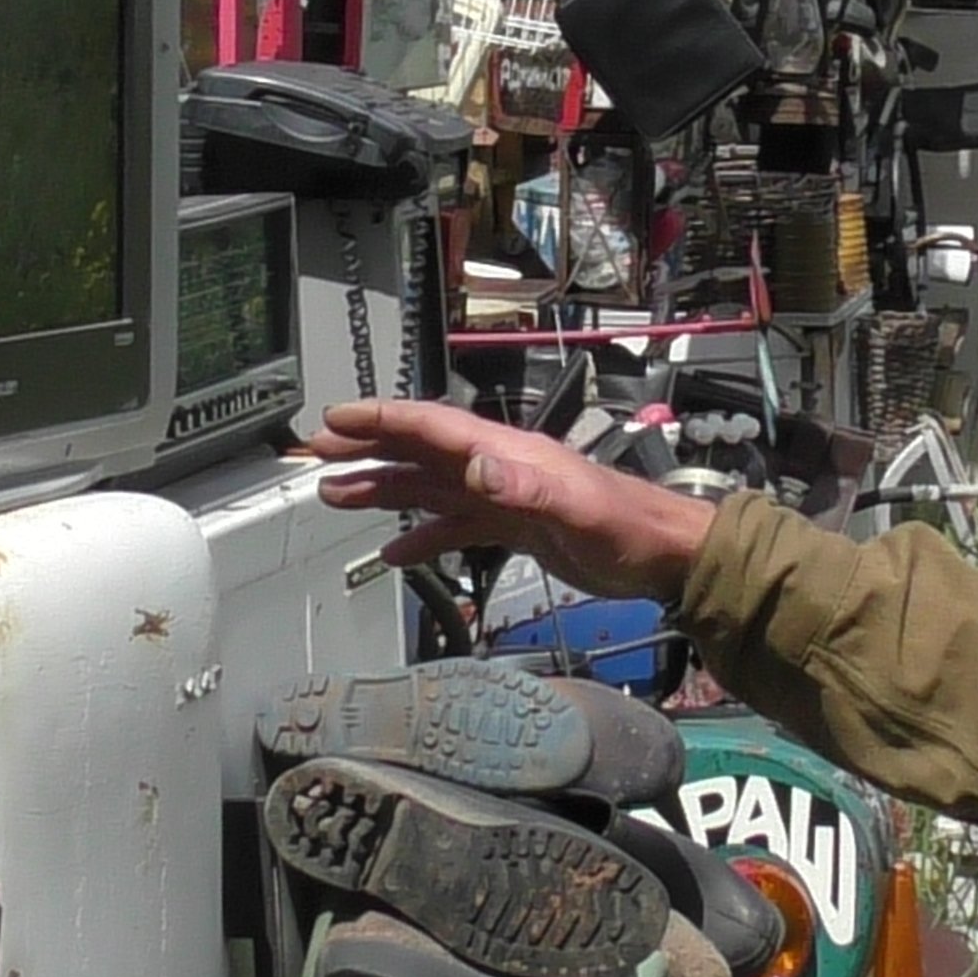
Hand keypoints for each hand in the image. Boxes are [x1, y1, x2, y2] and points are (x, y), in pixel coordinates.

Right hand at [303, 399, 721, 604]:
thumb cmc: (627, 529)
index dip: (381, 420)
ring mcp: (503, 495)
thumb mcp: (577, 510)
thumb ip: (527, 489)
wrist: (661, 557)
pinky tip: (394, 550)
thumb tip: (476, 470)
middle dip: (366, 447)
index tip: (334, 420)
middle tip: (316, 453)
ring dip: (382, 488)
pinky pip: (454, 525)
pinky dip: (421, 534)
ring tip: (335, 496)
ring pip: (429, 486)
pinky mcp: (513, 525)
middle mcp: (497, 467)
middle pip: (419, 450)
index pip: (431, 426)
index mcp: (505, 453)